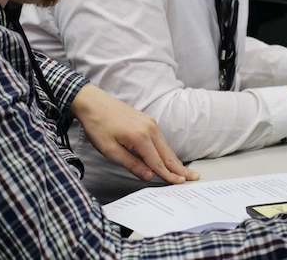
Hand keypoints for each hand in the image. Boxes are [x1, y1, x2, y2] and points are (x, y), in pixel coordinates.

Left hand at [70, 83, 199, 183]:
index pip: (158, 162)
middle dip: (180, 168)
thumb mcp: (110, 150)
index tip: (180, 184)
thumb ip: (131, 164)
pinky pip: (160, 139)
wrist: (93, 102)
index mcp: (141, 137)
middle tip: (194, 178)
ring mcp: (150, 123)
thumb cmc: (97, 126)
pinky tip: (169, 158)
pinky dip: (166, 151)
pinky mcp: (147, 120)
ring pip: (165, 146)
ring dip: (175, 160)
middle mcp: (150, 128)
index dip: (169, 175)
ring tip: (185, 171)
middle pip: (167, 154)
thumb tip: (149, 176)